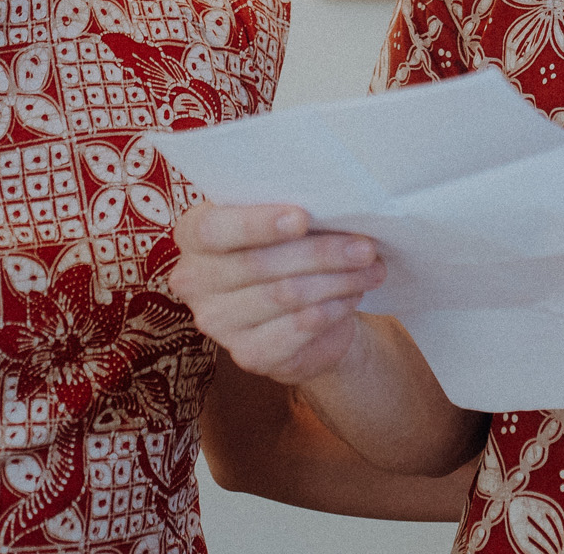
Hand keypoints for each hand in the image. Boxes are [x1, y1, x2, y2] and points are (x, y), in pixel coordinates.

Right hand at [168, 202, 385, 384]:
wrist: (302, 312)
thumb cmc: (289, 249)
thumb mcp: (282, 222)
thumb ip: (289, 212)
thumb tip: (333, 207)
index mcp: (193, 234)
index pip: (213, 229)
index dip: (256, 224)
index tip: (301, 217)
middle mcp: (194, 280)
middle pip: (259, 264)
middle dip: (320, 253)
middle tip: (364, 246)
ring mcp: (217, 322)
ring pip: (284, 295)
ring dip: (336, 280)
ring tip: (370, 268)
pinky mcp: (246, 355)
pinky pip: (296, 329)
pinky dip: (331, 310)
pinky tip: (352, 297)